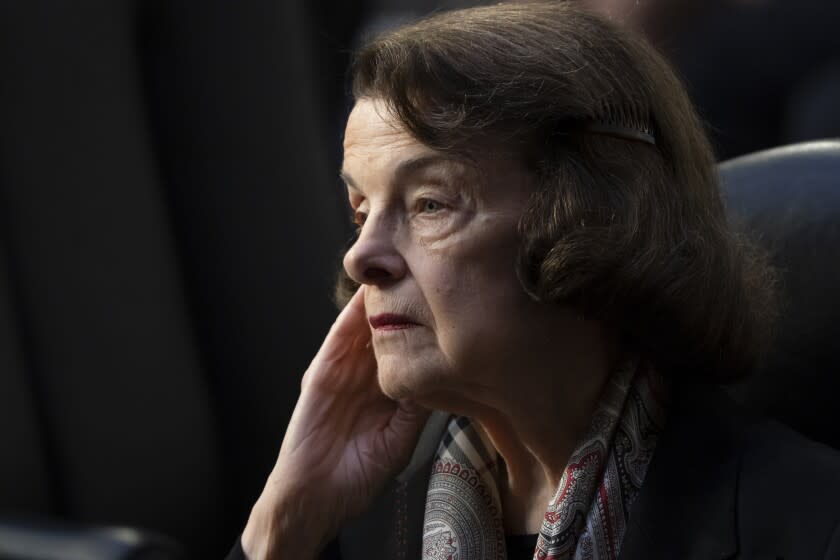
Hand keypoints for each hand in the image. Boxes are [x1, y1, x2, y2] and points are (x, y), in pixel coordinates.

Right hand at [242, 286, 430, 558]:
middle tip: (430, 270)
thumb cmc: (356, 478)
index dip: (427, 325)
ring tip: (403, 269)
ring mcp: (343, 371)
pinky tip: (369, 294)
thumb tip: (444, 376)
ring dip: (382, 298)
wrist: (313, 499)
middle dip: (407, 301)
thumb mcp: (400, 439)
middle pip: (389, 328)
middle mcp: (367, 375)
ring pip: (365, 325)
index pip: (410, 348)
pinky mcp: (321, 372)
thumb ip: (417, 408)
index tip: (452, 301)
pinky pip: (338, 338)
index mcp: (387, 390)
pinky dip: (352, 315)